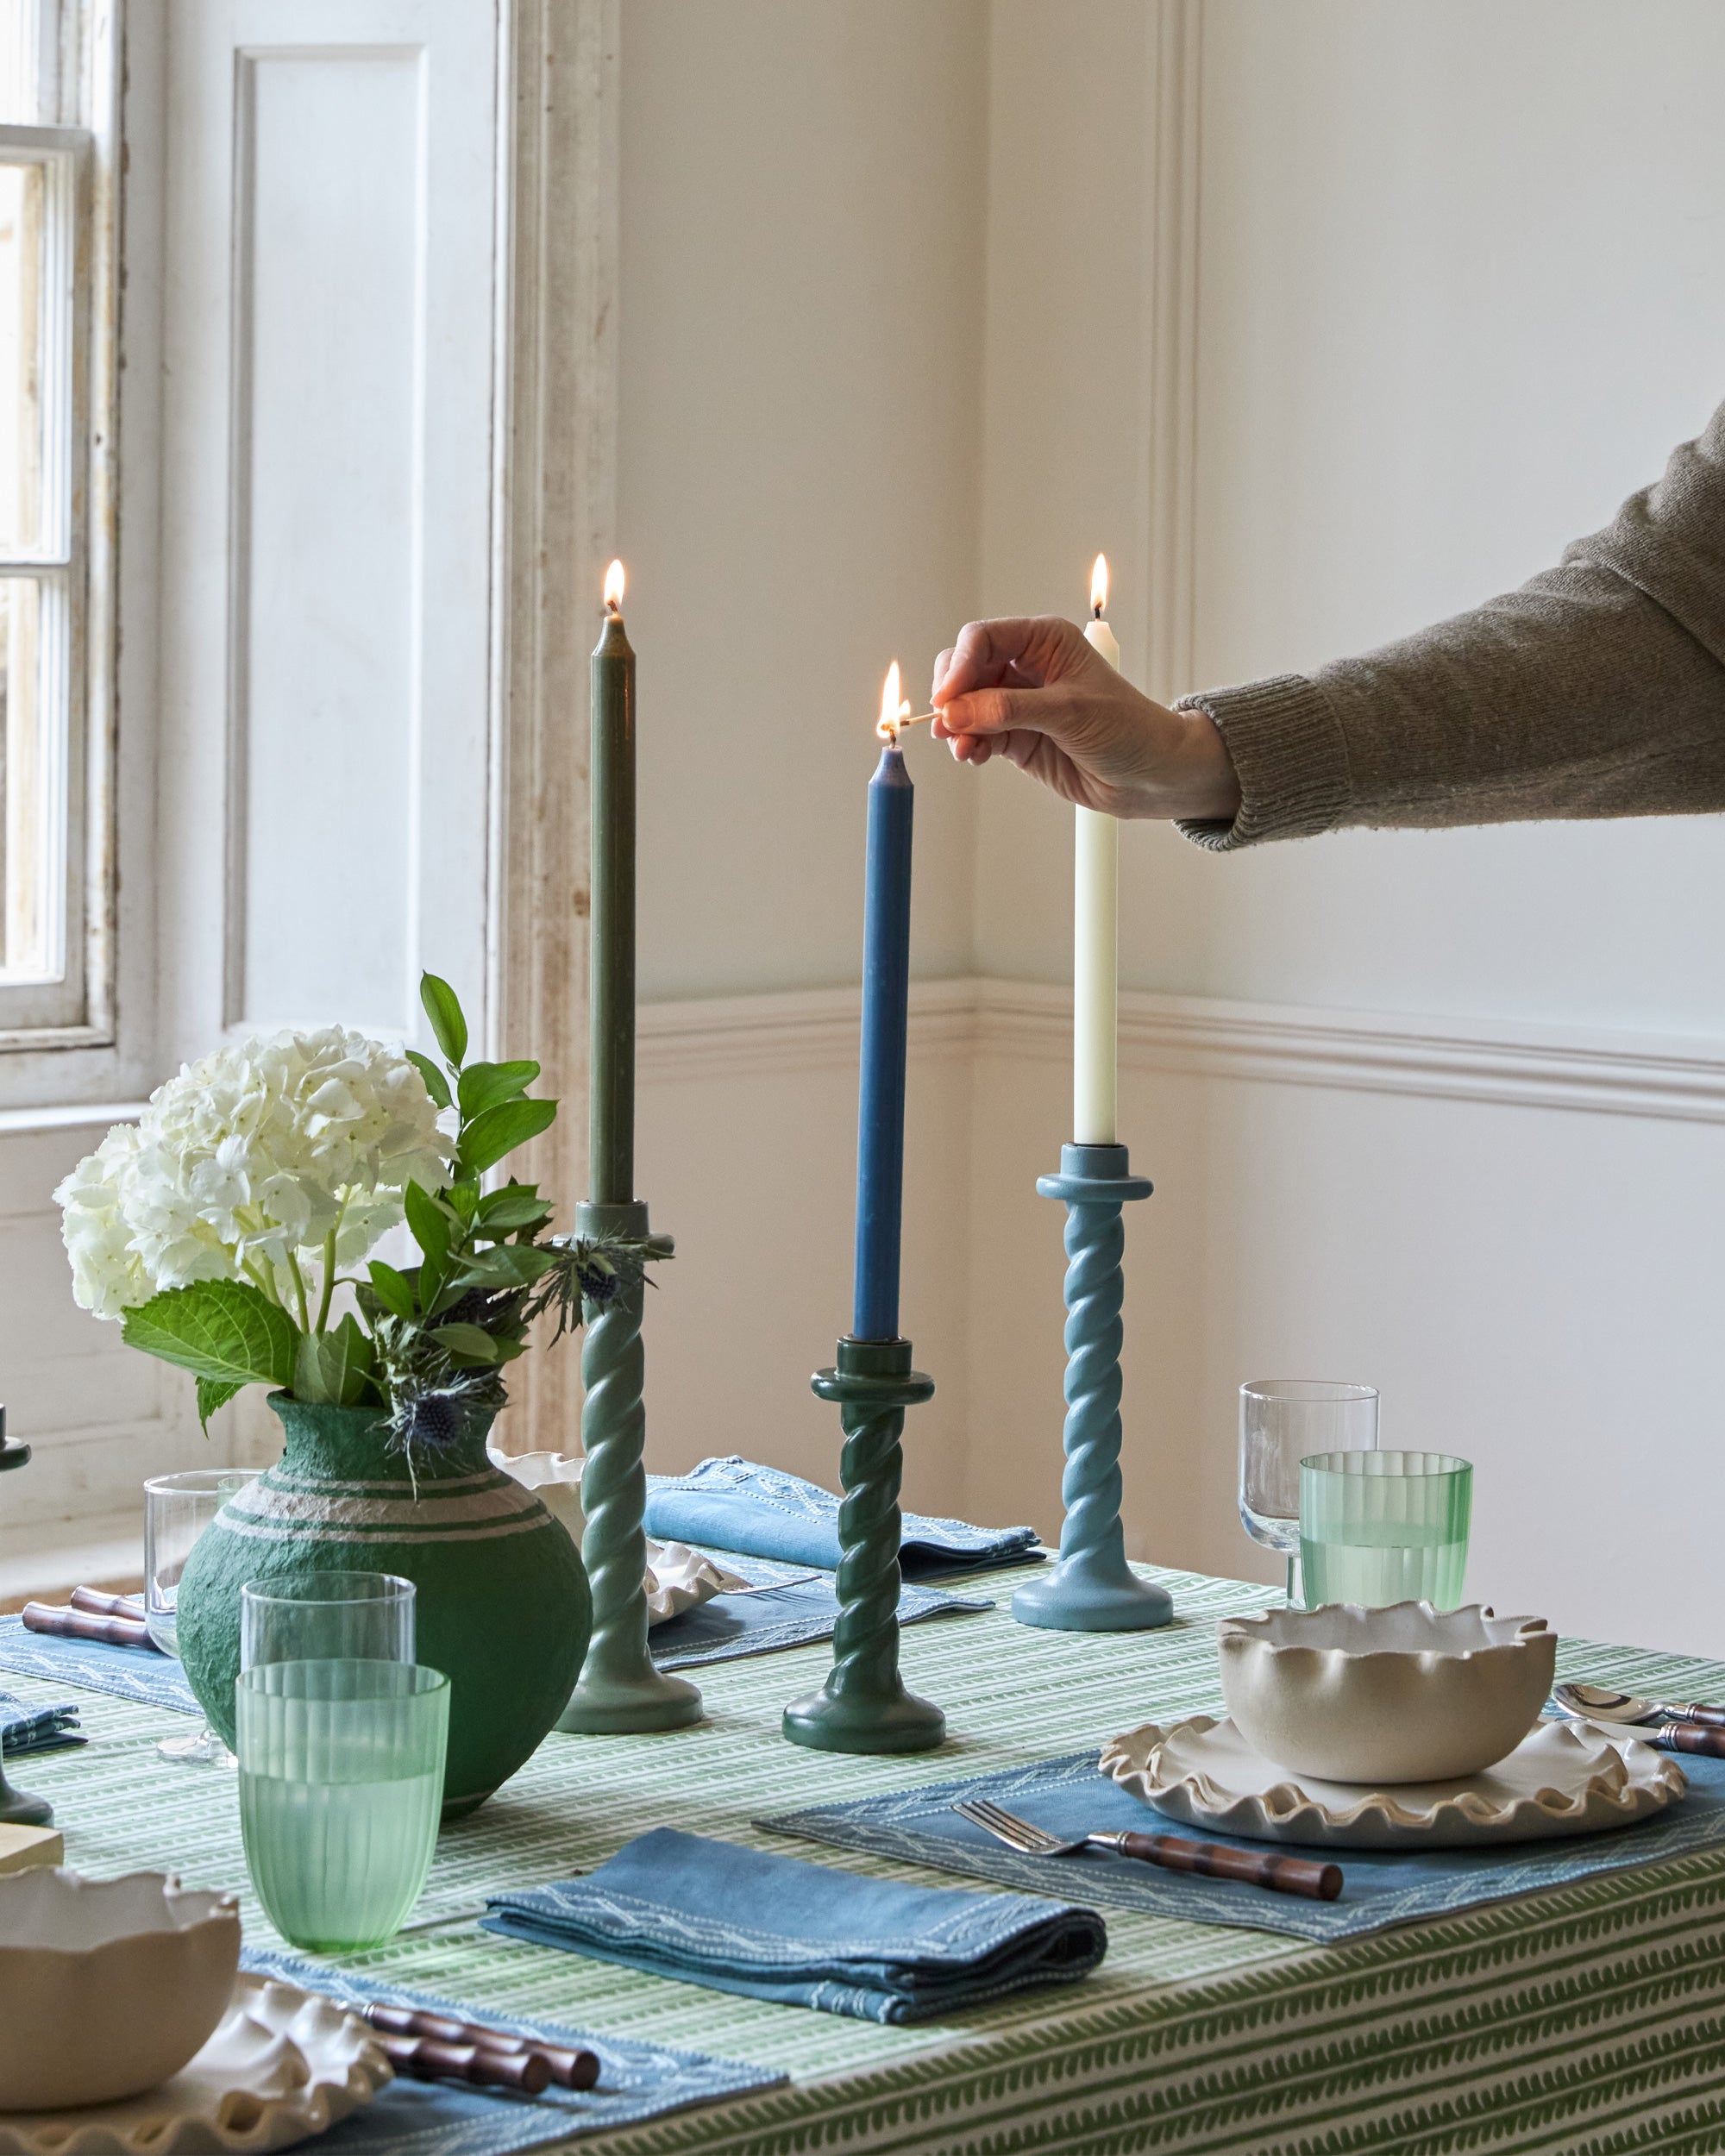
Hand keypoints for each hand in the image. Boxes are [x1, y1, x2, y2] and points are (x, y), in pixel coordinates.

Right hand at [930, 615, 1241, 821]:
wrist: (1151, 775)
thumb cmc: (1127, 729)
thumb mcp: (1068, 712)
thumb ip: (1008, 710)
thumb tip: (955, 712)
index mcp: (1044, 640)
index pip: (983, 639)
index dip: (960, 666)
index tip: (947, 699)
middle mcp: (1027, 666)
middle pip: (966, 669)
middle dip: (953, 696)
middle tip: (948, 725)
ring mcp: (1018, 703)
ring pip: (966, 705)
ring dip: (956, 725)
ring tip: (961, 749)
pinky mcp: (1016, 736)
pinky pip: (976, 734)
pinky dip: (967, 745)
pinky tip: (972, 756)